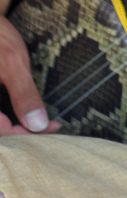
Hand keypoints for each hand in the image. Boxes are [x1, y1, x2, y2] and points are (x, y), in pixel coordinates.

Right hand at [0, 0, 59, 135]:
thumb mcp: (13, 63)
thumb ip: (23, 95)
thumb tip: (38, 125)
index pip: (1, 130)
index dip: (24, 134)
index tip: (49, 128)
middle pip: (1, 126)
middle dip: (23, 129)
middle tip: (49, 126)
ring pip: (1, 118)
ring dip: (19, 122)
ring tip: (43, 120)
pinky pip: (0, 108)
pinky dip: (13, 111)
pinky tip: (29, 109)